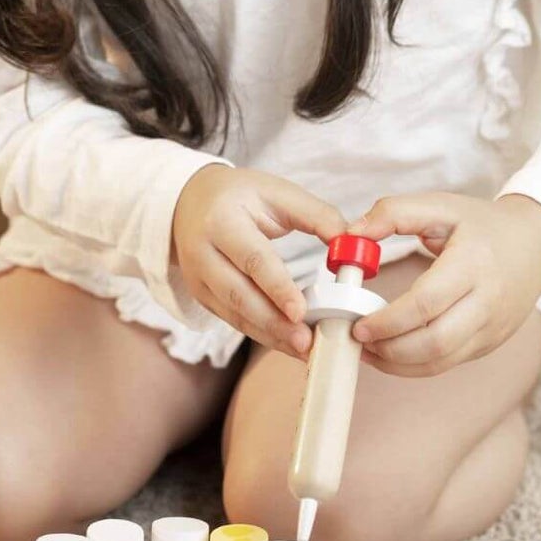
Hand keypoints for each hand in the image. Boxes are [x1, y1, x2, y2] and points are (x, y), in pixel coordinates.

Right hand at [171, 165, 348, 357]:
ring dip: (270, 335)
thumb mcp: (277, 191)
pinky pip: (233, 319)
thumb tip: (351, 245)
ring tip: (303, 348)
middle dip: (274, 322)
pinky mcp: (202, 295)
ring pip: (234, 313)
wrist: (189, 202)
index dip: (277, 288)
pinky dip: (261, 333)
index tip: (302, 312)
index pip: (252, 259)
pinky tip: (286, 342)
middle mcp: (202, 251)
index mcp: (221, 220)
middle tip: (306, 342)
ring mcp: (198, 278)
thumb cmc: (240, 196)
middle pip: (239, 294)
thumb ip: (317, 215)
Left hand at [343, 192, 540, 376]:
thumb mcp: (440, 205)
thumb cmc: (481, 225)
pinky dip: (415, 366)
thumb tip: (352, 234)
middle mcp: (488, 302)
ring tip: (367, 348)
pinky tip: (389, 353)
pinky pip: (449, 363)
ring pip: (441, 361)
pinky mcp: (490, 343)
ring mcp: (492, 328)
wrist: (535, 246)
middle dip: (389, 348)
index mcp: (473, 264)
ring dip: (398, 363)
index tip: (358, 322)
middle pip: (435, 341)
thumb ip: (393, 213)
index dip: (388, 320)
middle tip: (357, 337)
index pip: (427, 303)